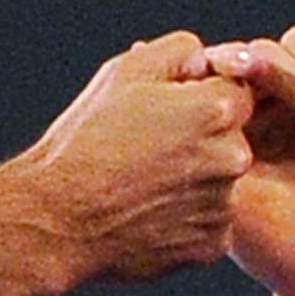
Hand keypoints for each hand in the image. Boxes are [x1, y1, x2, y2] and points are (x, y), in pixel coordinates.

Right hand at [12, 34, 253, 283]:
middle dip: (200, 141)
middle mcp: (233, 157)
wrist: (58, 217)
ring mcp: (224, 205)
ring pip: (219, 183)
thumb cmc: (87, 139)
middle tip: (147, 151)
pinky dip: (186, 219)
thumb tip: (206, 62)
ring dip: (193, 181)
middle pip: (231, 139)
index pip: (236, 92)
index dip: (200, 98)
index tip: (164, 113)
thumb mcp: (124, 72)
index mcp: (217, 109)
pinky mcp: (212, 245)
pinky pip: (209, 223)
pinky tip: (147, 213)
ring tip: (141, 184)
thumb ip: (179, 51)